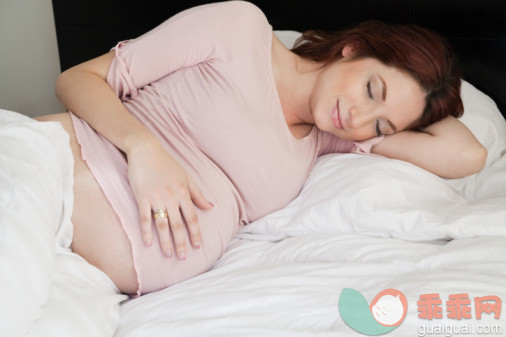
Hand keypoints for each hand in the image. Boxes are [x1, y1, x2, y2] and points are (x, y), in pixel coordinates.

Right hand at [126, 137, 212, 259]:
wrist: (145, 149)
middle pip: (178, 225)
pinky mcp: (142, 197)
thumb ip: (197, 193)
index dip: (195, 233)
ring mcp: (156, 198)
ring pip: (163, 224)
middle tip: (183, 257)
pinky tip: (148, 243)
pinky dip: (146, 232)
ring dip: (166, 241)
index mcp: (184, 192)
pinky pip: (144, 218)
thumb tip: (210, 207)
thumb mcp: (186, 176)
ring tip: (169, 255)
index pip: (192, 217)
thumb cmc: (166, 163)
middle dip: (182, 242)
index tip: (198, 246)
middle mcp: (171, 197)